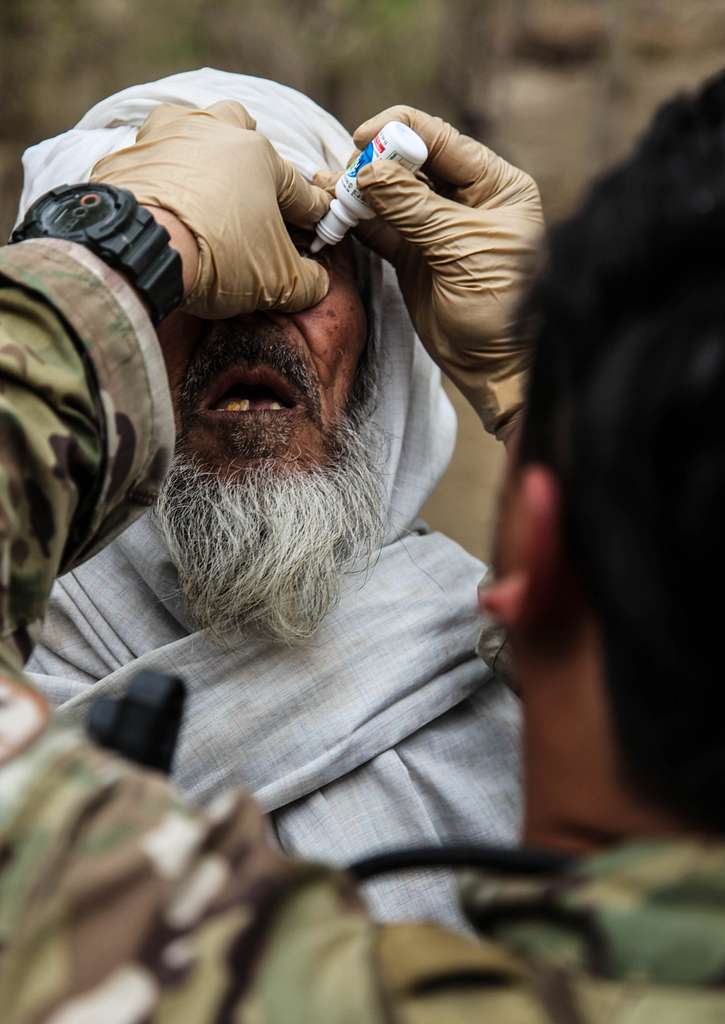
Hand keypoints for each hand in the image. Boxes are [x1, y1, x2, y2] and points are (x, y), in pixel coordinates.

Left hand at [92, 101, 331, 318]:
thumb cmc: (218, 256)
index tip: (315, 233)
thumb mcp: (277, 281)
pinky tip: (159, 204)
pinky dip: (157, 176)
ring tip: (200, 190)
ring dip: (200, 152)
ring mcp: (166, 137)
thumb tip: (316, 282)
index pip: (299, 191)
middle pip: (242, 130)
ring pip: (192, 129)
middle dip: (251, 156)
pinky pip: (149, 158)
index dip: (312, 216)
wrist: (141, 250)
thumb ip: (307, 281)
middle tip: (249, 195)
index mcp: (260, 157)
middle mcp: (215, 132)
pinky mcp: (127, 155)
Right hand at [347, 105, 542, 440]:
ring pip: (389, 195)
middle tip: (343, 179)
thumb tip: (369, 172)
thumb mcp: (460, 246)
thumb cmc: (500, 304)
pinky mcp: (413, 254)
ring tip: (326, 192)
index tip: (361, 141)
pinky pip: (379, 228)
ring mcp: (436, 226)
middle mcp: (466, 198)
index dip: (400, 133)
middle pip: (411, 162)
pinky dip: (355, 221)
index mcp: (495, 184)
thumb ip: (414, 207)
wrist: (494, 365)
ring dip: (357, 192)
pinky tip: (331, 211)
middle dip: (373, 164)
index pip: (443, 139)